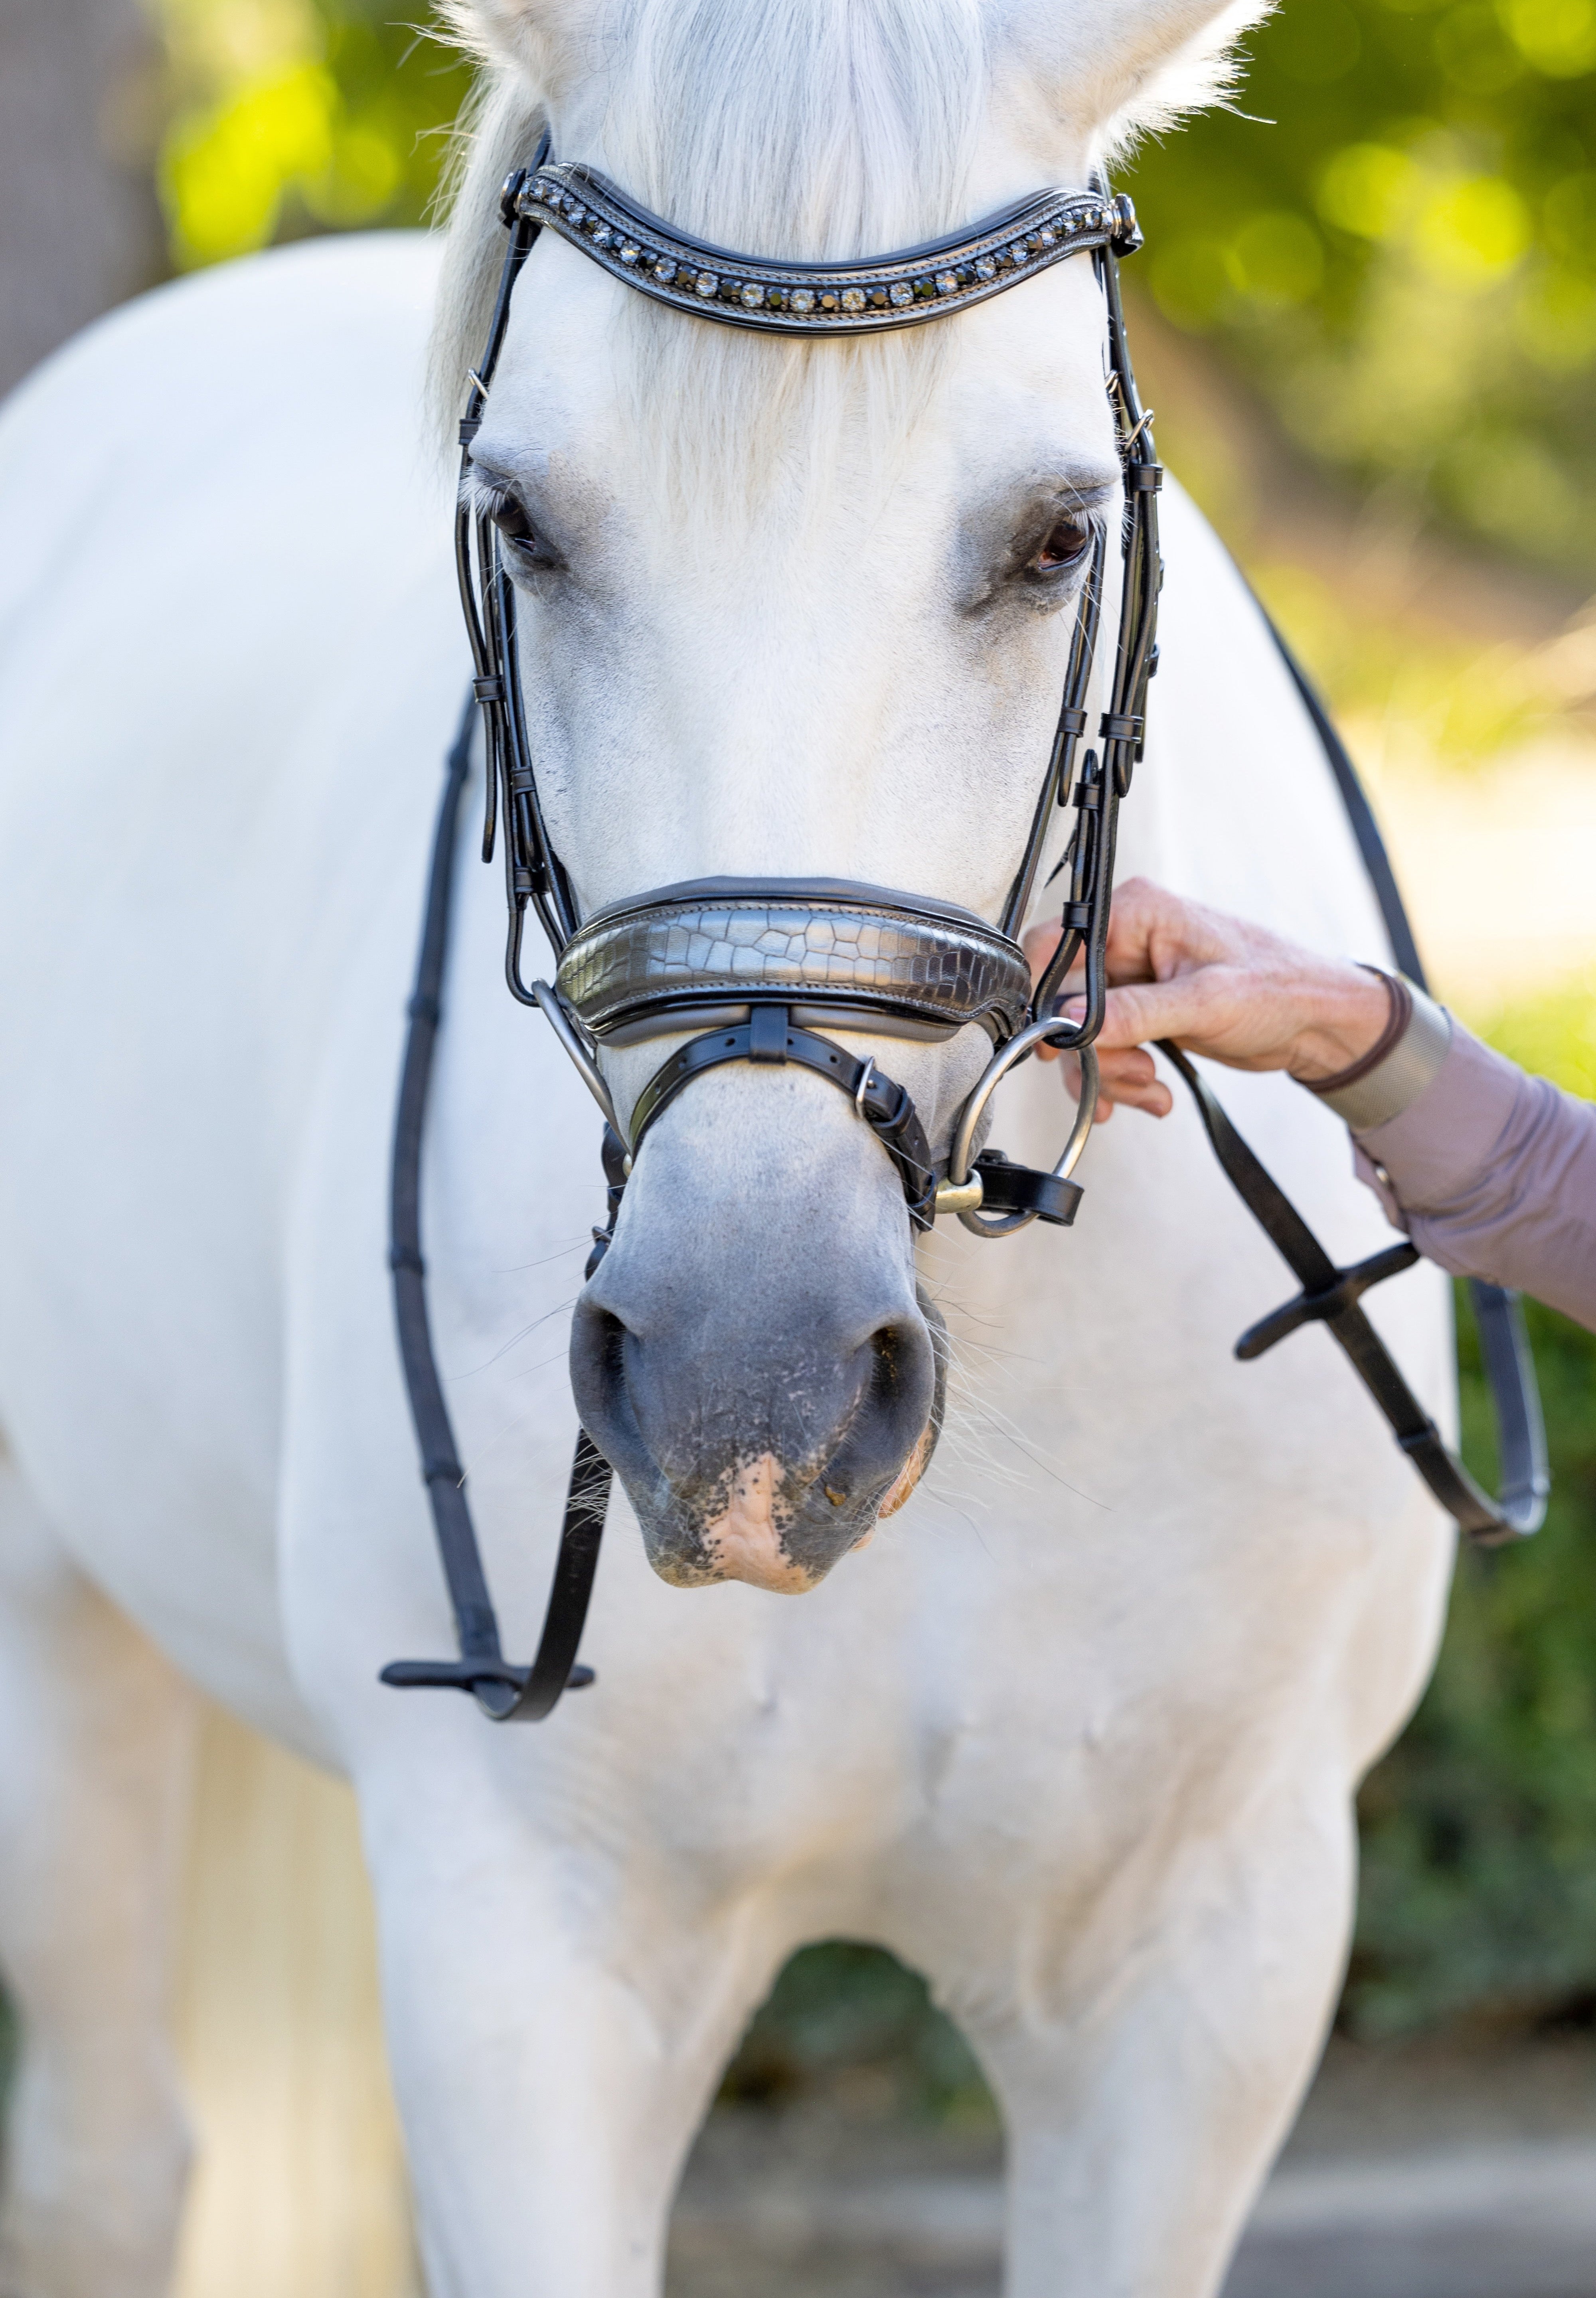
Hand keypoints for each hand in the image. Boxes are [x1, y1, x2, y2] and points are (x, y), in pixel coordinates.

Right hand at [1023, 877, 1392, 1121]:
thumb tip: (1069, 1023)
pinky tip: (1154, 1094)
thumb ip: (1135, 1012)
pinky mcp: (1141, 1012)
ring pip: (1082, 1035)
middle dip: (1095, 1053)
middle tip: (1133, 1077)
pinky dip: (1124, 1080)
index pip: (1055, 946)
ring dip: (1111, 1075)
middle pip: (1063, 1003)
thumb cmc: (1280, 987)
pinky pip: (1107, 1050)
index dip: (1044, 998)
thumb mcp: (1207, 1001)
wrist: (1317, 1021)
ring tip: (1151, 1091)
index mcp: (1137, 913)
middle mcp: (1126, 941)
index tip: (1055, 1044)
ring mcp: (1131, 979)